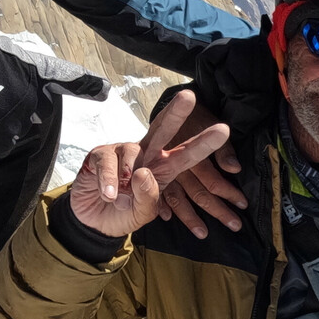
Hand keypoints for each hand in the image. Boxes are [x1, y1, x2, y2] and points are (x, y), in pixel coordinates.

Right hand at [0, 7, 109, 157]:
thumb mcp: (4, 51)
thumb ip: (17, 70)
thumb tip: (11, 82)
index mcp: (40, 71)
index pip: (71, 79)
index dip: (89, 85)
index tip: (105, 91)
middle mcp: (37, 97)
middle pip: (34, 112)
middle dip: (16, 107)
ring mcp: (21, 118)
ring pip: (14, 128)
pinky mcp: (2, 137)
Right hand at [68, 90, 230, 237]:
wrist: (94, 221)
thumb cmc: (125, 213)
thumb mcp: (144, 213)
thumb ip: (149, 197)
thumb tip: (142, 173)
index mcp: (165, 168)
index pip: (188, 154)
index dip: (204, 143)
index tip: (224, 130)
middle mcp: (147, 154)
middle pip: (163, 129)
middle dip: (176, 113)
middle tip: (189, 97)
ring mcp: (124, 151)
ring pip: (132, 153)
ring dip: (127, 180)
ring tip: (120, 199)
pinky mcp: (100, 154)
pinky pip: (108, 163)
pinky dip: (109, 181)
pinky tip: (108, 194)